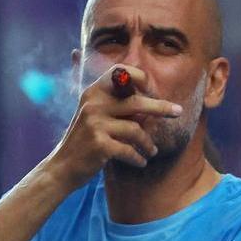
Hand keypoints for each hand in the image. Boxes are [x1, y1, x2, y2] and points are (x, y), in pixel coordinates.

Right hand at [42, 64, 183, 188]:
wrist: (62, 167)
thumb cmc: (83, 141)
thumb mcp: (93, 115)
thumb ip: (115, 104)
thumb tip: (149, 99)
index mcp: (93, 92)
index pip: (121, 73)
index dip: (142, 79)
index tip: (154, 91)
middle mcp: (93, 104)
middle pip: (136, 102)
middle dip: (161, 107)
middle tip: (178, 112)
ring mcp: (95, 124)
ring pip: (136, 130)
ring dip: (147, 143)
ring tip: (151, 151)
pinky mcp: (99, 145)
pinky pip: (129, 150)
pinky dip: (138, 158)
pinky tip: (141, 162)